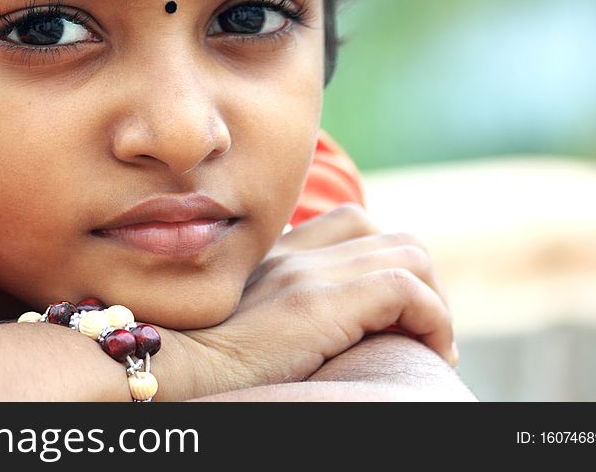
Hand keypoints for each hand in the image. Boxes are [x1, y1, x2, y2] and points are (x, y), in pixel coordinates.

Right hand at [169, 204, 455, 395]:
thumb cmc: (197, 364)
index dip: (385, 264)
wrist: (162, 371)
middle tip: (419, 333)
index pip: (350, 225)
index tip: (394, 318)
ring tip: (426, 345)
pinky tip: (427, 353)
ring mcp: (303, 274)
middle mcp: (290, 254)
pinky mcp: (314, 303)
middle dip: (419, 282)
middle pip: (387, 236)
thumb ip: (268, 312)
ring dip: (433, 301)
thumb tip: (308, 339)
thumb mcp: (236, 325)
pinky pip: (404, 289)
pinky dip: (432, 320)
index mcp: (272, 256)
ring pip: (409, 254)